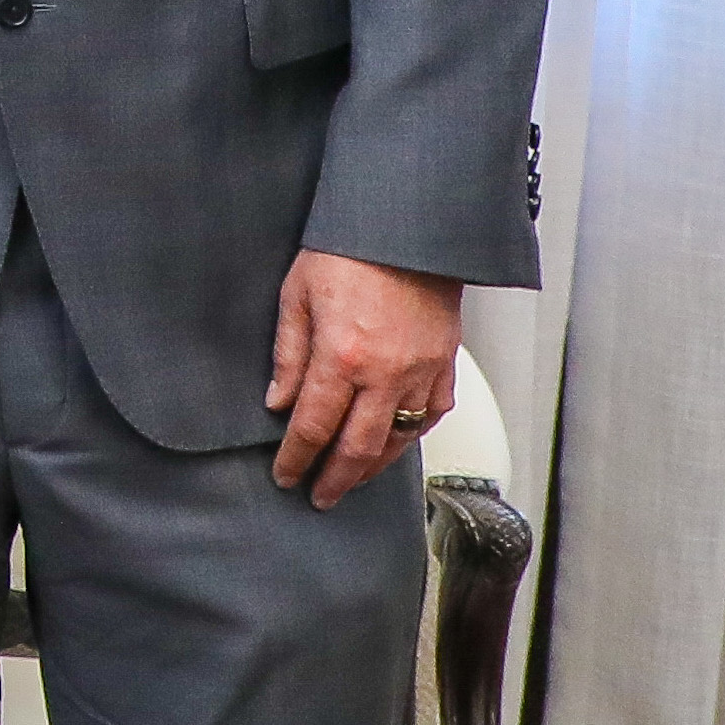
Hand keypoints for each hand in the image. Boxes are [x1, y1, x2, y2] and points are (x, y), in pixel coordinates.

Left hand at [267, 251, 463, 505]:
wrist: (407, 228)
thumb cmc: (347, 251)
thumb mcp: (296, 297)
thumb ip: (288, 356)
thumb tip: (278, 404)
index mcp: (342, 357)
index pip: (314, 426)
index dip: (296, 458)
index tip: (285, 476)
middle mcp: (387, 373)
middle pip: (358, 447)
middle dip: (335, 479)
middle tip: (318, 496)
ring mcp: (422, 372)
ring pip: (398, 440)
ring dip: (372, 468)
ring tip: (350, 481)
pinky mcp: (446, 364)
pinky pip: (432, 414)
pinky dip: (410, 436)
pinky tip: (393, 445)